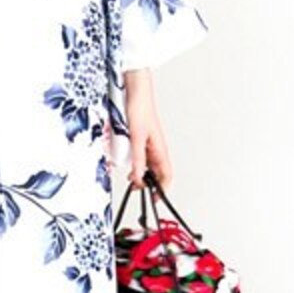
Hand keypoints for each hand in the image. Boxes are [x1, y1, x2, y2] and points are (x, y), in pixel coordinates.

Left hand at [123, 70, 172, 189]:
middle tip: (135, 188)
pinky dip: (135, 162)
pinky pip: (140, 155)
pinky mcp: (140, 138)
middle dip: (148, 183)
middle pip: (157, 173)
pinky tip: (126, 163)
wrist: (136, 92)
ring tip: (130, 178)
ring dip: (140, 173)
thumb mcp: (136, 138)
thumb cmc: (140, 110)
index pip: (166, 176)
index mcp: (160, 150)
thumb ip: (138, 159)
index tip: (153, 199)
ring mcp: (149, 144)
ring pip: (148, 165)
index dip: (162, 190)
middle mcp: (157, 149)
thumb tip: (138, 179)